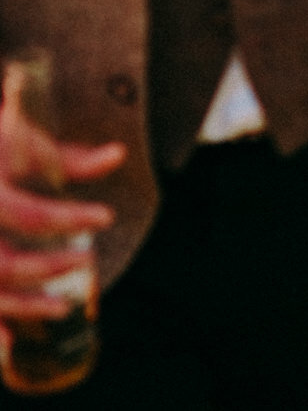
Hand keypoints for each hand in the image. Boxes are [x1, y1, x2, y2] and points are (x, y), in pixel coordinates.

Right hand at [0, 122, 122, 323]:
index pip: (29, 216)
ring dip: (23, 305)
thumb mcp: (27, 141)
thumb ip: (70, 158)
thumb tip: (119, 154)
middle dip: (46, 268)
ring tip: (65, 307)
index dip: (71, 219)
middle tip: (88, 260)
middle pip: (2, 264)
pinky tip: (10, 342)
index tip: (107, 217)